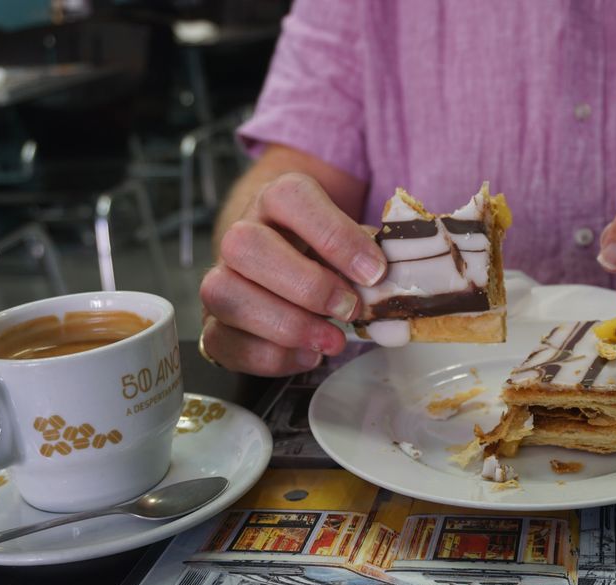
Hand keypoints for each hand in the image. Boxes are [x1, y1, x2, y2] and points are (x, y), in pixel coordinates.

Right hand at [199, 173, 385, 374]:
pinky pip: (222, 342)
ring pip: (225, 294)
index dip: (334, 235)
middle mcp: (241, 234)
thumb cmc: (325, 254)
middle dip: (306, 285)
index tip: (375, 271)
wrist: (286, 267)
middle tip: (350, 308)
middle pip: (245, 245)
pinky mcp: (214, 324)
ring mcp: (222, 279)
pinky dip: (270, 356)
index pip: (291, 198)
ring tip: (333, 341)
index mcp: (277, 201)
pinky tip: (308, 356)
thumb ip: (376, 259)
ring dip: (286, 324)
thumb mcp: (354, 244)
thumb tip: (402, 285)